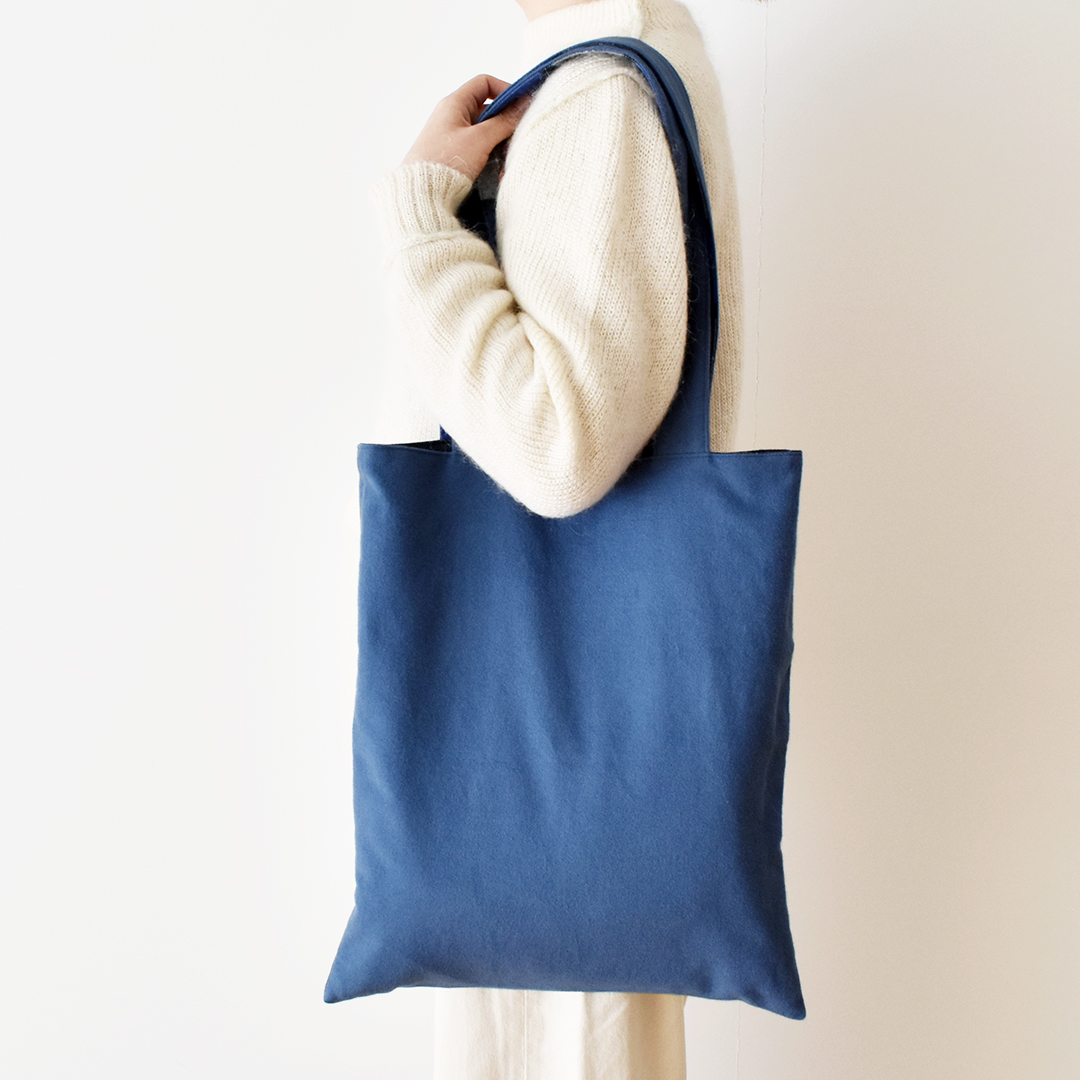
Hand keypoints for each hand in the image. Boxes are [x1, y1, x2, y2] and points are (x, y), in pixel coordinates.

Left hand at [402, 75, 528, 180]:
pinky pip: (477, 151)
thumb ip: (503, 122)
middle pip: (487, 111)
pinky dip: (489, 159)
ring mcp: (451, 137)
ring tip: (506, 165)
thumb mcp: (480, 139)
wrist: (421, 193)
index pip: (484, 84)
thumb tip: (523, 107)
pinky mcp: (452, 156)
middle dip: (505, 125)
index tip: (521, 106)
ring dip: (499, 146)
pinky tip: (496, 175)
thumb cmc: (445, 162)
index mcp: (454, 104)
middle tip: (517, 140)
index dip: (505, 90)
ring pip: (484, 134)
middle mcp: (451, 117)